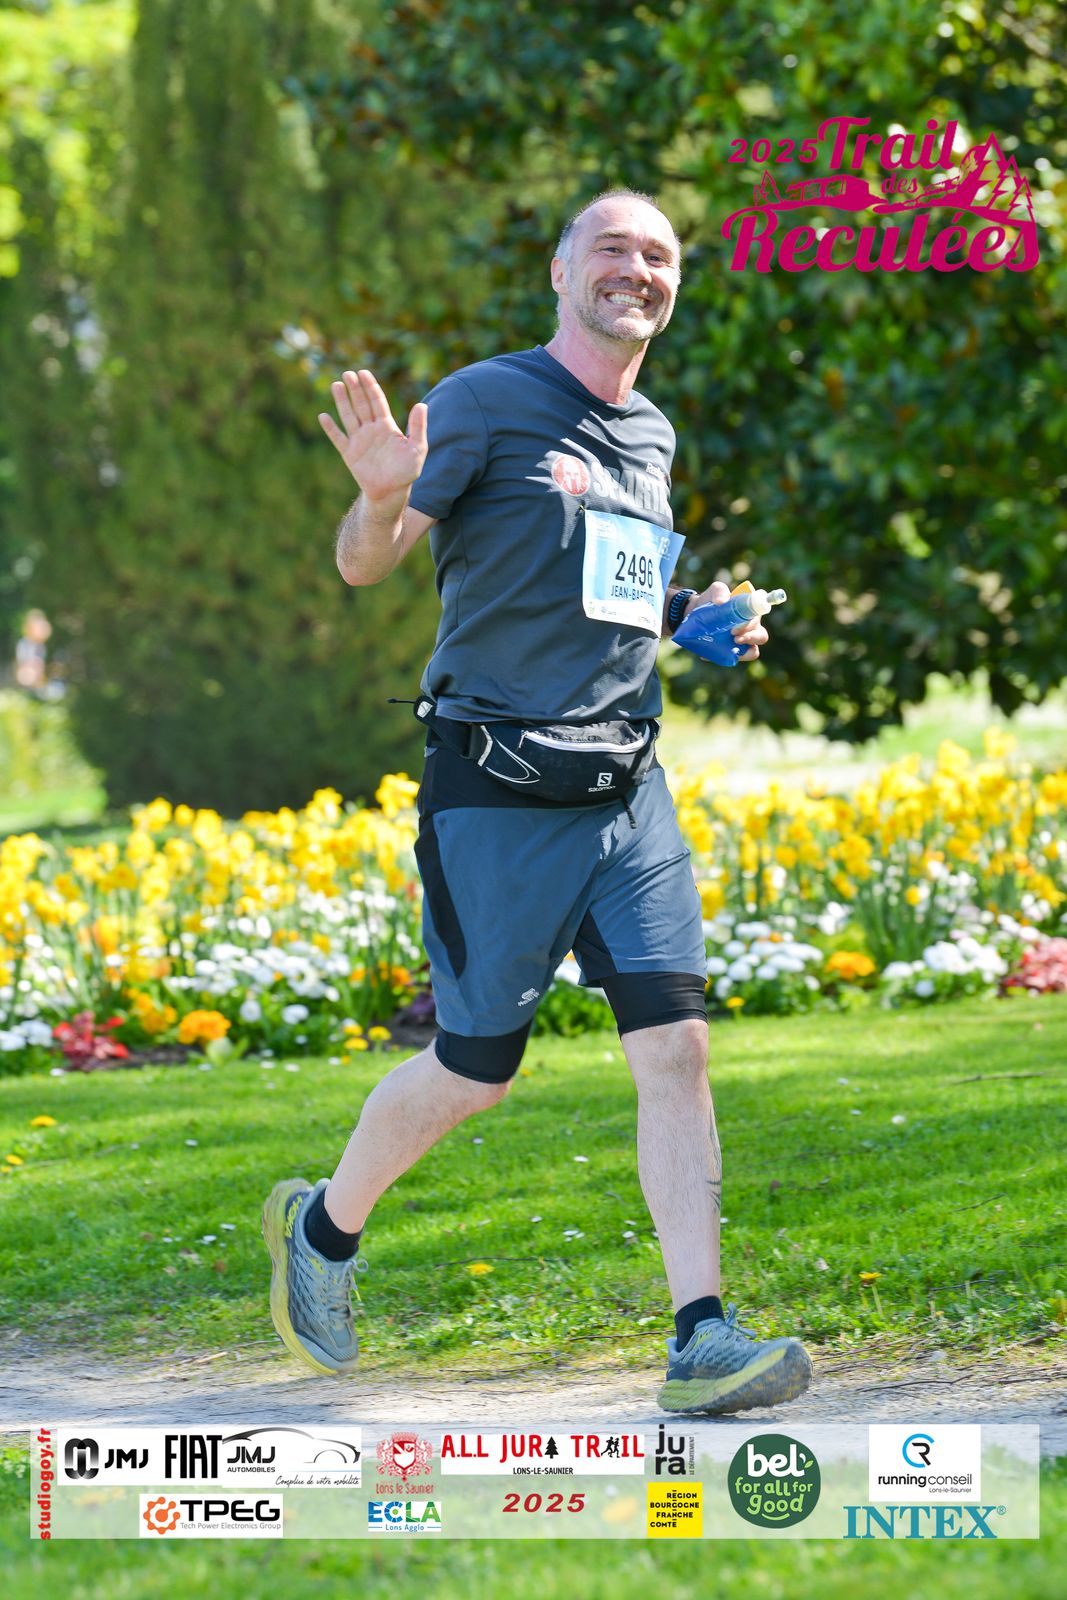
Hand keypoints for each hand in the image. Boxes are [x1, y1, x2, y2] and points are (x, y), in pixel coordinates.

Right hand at [318, 369, 427, 503]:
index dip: (371, 387)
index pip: (377, 401)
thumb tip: (422, 405)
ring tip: (336, 385)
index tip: (363, 373)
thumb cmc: (406, 471)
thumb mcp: (417, 448)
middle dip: (355, 389)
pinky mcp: (349, 453)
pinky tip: (323, 416)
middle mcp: (371, 430)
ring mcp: (359, 440)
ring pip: (349, 416)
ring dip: (342, 401)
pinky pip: (338, 438)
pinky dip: (330, 428)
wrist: (391, 492)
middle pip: (361, 404)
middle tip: (348, 373)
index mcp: (387, 426)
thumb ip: (418, 427)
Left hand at [685, 580, 767, 662]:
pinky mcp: (733, 651)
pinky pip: (737, 658)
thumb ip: (720, 591)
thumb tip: (721, 602)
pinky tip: (709, 655)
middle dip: (750, 637)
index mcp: (752, 610)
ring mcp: (744, 641)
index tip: (738, 625)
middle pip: (761, 636)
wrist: (695, 613)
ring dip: (746, 652)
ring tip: (731, 648)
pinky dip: (727, 657)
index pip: (762, 615)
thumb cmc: (712, 599)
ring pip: (754, 651)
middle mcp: (753, 627)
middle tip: (733, 635)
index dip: (754, 620)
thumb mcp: (715, 590)